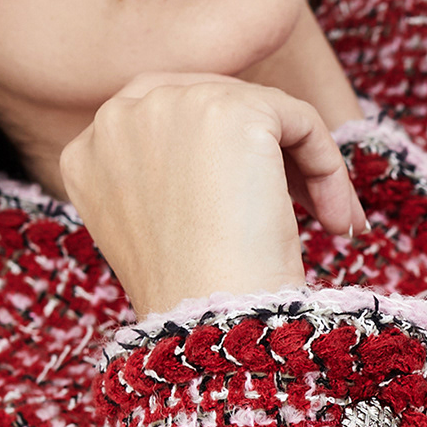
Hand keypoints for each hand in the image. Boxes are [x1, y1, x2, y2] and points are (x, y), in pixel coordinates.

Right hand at [59, 72, 368, 317]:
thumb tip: (233, 157)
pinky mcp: (229, 108)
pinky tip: (339, 220)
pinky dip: (328, 167)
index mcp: (88, 151)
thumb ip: (171, 176)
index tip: (260, 209)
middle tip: (312, 211)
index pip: (168, 122)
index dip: (225, 160)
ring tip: (334, 225)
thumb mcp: (158, 228)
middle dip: (269, 156)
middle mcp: (116, 116)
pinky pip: (300, 120)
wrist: (209, 322)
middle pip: (216, 106)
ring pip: (263, 113)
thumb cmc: (193, 297)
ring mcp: (169, 104)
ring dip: (307, 169)